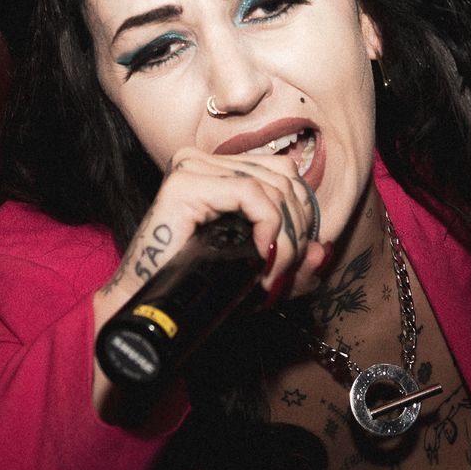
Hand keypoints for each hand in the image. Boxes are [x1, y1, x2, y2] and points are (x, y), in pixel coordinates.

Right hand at [90, 147, 326, 413]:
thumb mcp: (255, 274)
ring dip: (285, 237)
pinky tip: (260, 257)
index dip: (302, 215)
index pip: (283, 172)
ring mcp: (191, 167)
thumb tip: (321, 251)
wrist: (149, 309)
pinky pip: (252, 194)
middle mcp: (203, 160)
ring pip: (273, 186)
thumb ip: (293, 265)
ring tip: (271, 275)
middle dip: (298, 230)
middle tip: (284, 274)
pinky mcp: (185, 184)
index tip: (295, 259)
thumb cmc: (197, 290)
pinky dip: (269, 227)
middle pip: (284, 177)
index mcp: (218, 170)